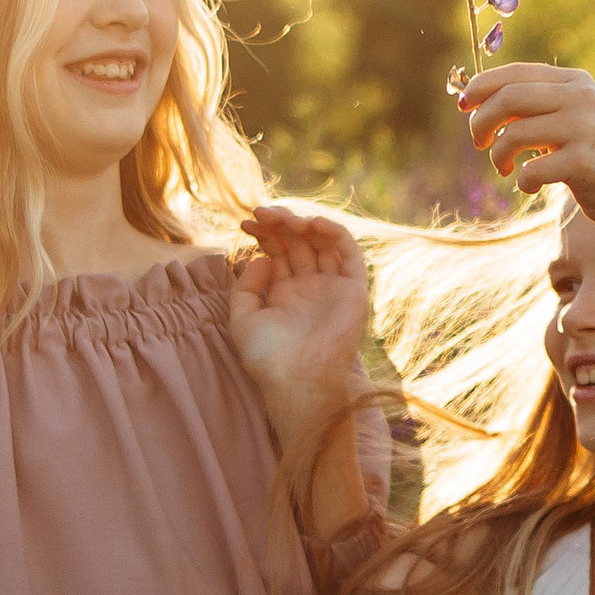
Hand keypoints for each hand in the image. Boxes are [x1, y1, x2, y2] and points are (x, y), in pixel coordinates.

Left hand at [230, 205, 368, 415]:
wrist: (298, 380)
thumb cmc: (267, 358)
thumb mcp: (242, 319)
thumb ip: (244, 287)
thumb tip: (260, 259)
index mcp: (285, 292)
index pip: (277, 250)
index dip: (263, 232)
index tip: (245, 222)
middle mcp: (310, 286)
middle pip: (299, 241)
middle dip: (280, 223)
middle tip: (262, 213)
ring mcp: (332, 287)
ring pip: (323, 242)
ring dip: (305, 224)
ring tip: (285, 220)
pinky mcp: (353, 290)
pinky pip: (350, 254)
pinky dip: (336, 233)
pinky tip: (313, 224)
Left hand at [455, 64, 594, 217]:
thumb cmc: (592, 160)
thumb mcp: (568, 120)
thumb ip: (532, 105)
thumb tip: (472, 96)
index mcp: (576, 82)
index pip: (515, 73)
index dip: (481, 86)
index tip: (462, 106)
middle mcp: (583, 98)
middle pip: (509, 97)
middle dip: (481, 121)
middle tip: (478, 143)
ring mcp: (587, 129)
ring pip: (515, 133)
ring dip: (498, 155)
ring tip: (505, 167)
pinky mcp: (586, 162)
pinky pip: (531, 169)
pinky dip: (522, 181)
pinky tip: (531, 187)